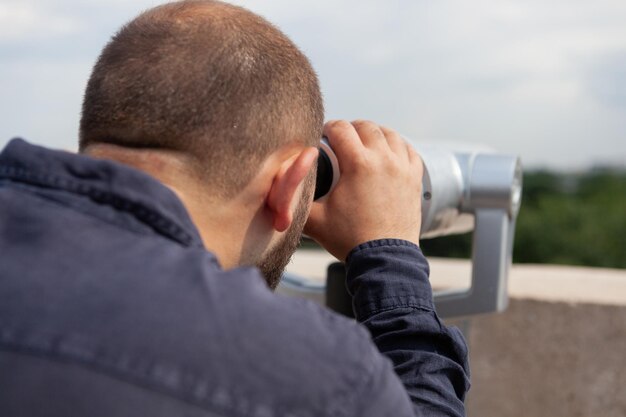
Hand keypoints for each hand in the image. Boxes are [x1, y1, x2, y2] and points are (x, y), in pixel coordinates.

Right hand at [304, 120, 423, 260]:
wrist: (384, 259)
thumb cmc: (349, 239)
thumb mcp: (313, 219)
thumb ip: (294, 200)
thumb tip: (279, 185)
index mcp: (358, 164)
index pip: (341, 129)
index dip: (328, 128)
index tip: (322, 136)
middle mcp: (383, 159)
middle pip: (366, 127)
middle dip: (350, 128)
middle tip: (340, 139)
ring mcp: (403, 168)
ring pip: (390, 134)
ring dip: (374, 133)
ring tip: (363, 142)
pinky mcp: (414, 179)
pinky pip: (409, 150)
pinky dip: (397, 145)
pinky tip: (388, 151)